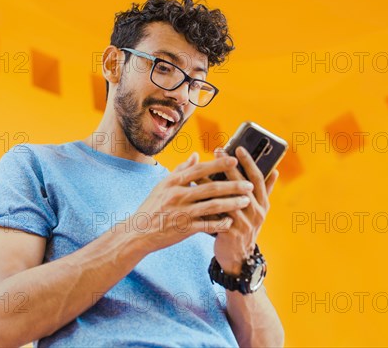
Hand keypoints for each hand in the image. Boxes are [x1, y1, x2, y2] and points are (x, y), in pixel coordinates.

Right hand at [132, 152, 255, 253]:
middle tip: (249, 184)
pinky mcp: (183, 229)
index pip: (200, 170)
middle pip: (210, 188)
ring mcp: (181, 212)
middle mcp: (178, 195)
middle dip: (233, 186)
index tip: (234, 160)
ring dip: (231, 204)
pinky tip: (231, 221)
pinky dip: (220, 223)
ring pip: (212, 206)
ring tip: (246, 201)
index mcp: (174, 182)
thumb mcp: (163, 185)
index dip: (218, 164)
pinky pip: (206, 225)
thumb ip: (181, 170)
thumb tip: (196, 155)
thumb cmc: (152, 207)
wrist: (138, 232)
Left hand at [212, 147, 279, 274]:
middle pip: (242, 185)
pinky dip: (206, 203)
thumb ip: (265, 191)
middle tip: (218, 151)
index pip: (258, 178)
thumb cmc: (245, 227)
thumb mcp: (258, 210)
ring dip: (213, 183)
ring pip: (227, 199)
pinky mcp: (231, 233)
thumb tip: (275, 170)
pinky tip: (195, 194)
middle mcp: (256, 212)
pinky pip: (216, 214)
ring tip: (201, 171)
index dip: (249, 163)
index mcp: (263, 204)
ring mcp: (244, 223)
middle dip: (229, 167)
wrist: (238, 257)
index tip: (239, 148)